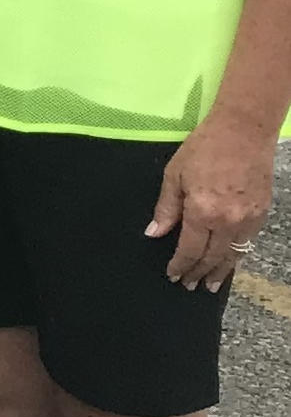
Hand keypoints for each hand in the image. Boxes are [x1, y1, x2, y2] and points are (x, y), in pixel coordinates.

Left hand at [149, 112, 275, 289]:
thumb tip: (154, 234)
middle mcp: (229, 220)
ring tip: (210, 285)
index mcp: (203, 211)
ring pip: (233, 254)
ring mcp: (249, 218)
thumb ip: (166, 208)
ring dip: (221, 271)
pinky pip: (247, 242)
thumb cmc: (204, 148)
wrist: (245, 131)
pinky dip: (236, 255)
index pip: (190, 249)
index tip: (173, 276)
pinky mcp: (263, 212)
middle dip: (199, 273)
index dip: (180, 265)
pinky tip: (229, 260)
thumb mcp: (174, 175)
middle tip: (190, 286)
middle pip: (213, 257)